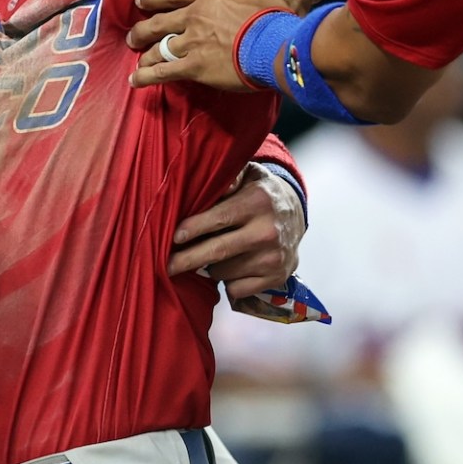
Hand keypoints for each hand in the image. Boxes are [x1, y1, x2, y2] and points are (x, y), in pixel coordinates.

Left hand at [129, 0, 315, 90]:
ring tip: (136, 62)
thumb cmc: (284, 18)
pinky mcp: (193, 66)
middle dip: (141, 29)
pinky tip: (135, 82)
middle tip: (134, 36)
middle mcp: (194, 14)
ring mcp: (191, 40)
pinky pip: (160, 72)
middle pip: (156, 20)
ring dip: (143, 54)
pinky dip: (145, 77)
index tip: (142, 2)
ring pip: (156, 47)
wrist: (277, 45)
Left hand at [169, 163, 305, 299]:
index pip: (219, 218)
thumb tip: (217, 186)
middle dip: (187, 259)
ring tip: (213, 254)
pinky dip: (228, 282)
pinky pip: (236, 289)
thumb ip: (230, 176)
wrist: (297, 216)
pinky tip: (232, 267)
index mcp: (258, 202)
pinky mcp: (276, 278)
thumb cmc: (260, 193)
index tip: (173, 237)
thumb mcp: (249, 174)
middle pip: (217, 251)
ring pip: (223, 272)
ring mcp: (274, 258)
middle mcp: (268, 232)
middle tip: (165, 266)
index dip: (193, 229)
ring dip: (210, 267)